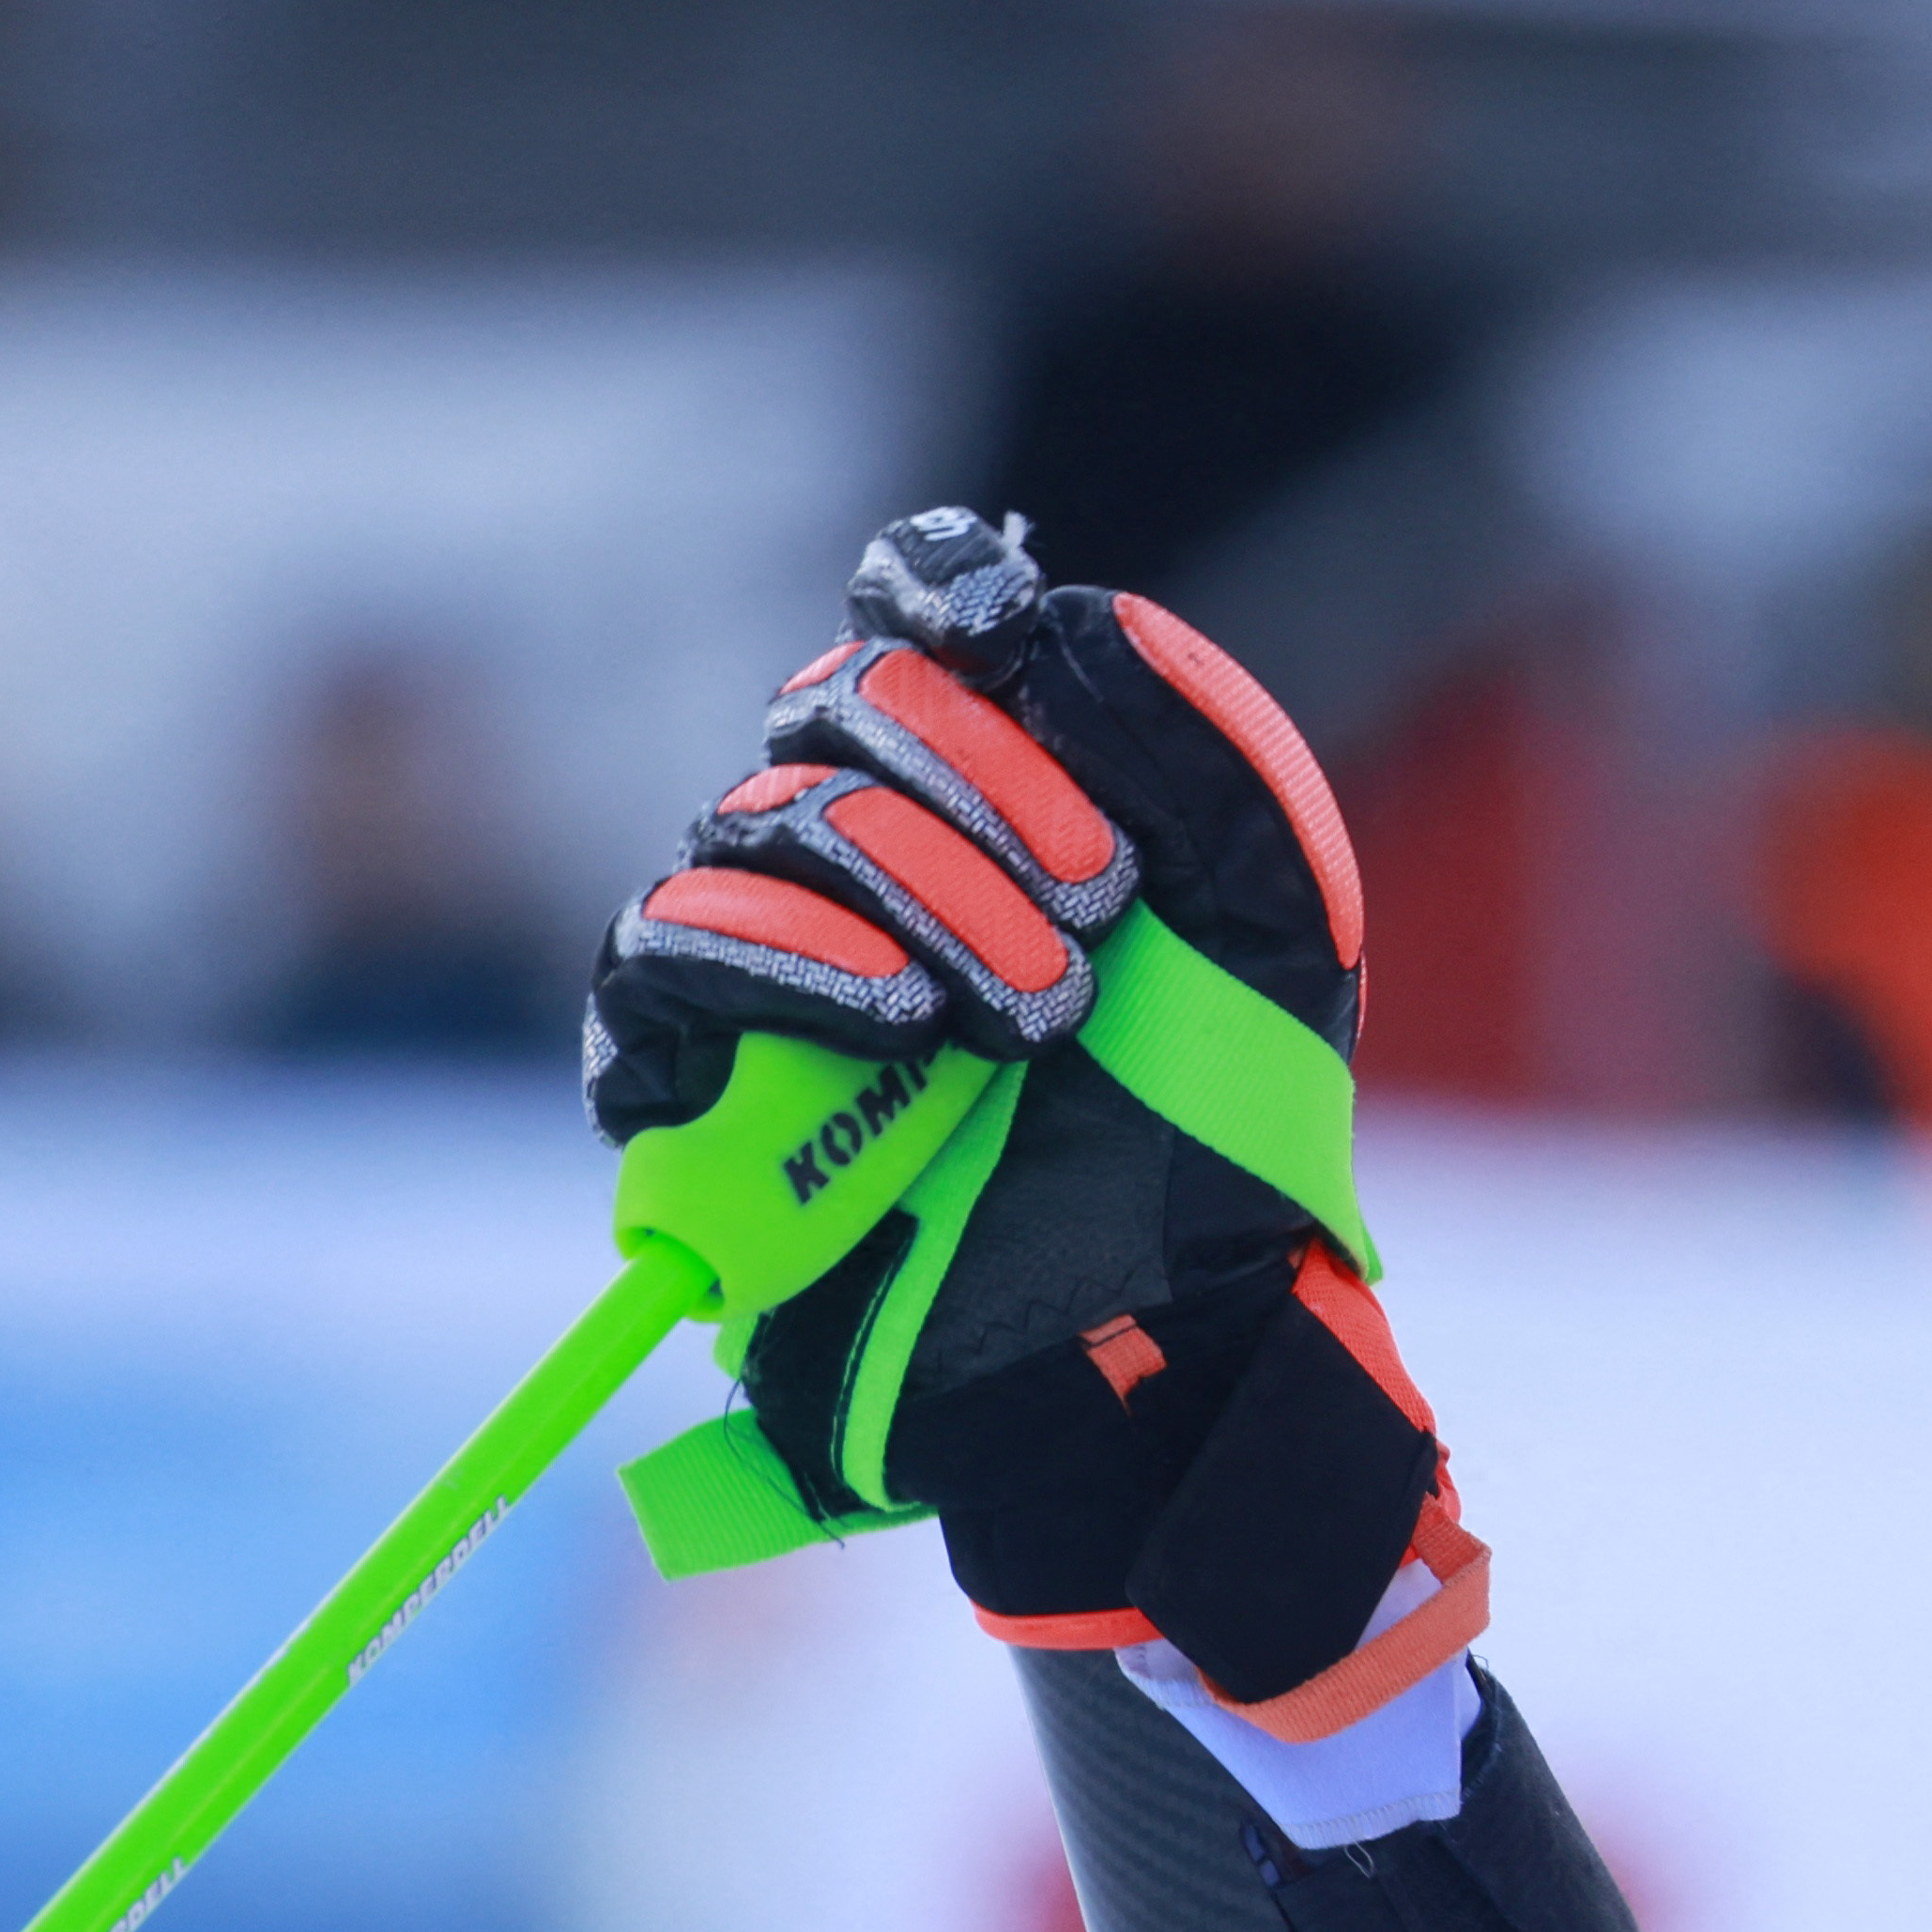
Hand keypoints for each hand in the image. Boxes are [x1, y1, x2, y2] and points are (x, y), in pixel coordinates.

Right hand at [592, 509, 1478, 1732]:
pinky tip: (903, 1021)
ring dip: (917, 891)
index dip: (936, 598)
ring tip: (1039, 1013)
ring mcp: (768, 961)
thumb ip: (1189, 744)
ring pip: (763, 822)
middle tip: (1104, 912)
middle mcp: (865, 856)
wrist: (1169, 1334)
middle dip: (978, 785)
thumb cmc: (1217, 1135)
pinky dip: (790, 961)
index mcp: (994, 796)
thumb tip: (1051, 605)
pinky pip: (668, 951)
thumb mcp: (1263, 919)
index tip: (994, 621)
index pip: (911, 625)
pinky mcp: (687, 1074)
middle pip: (839, 709)